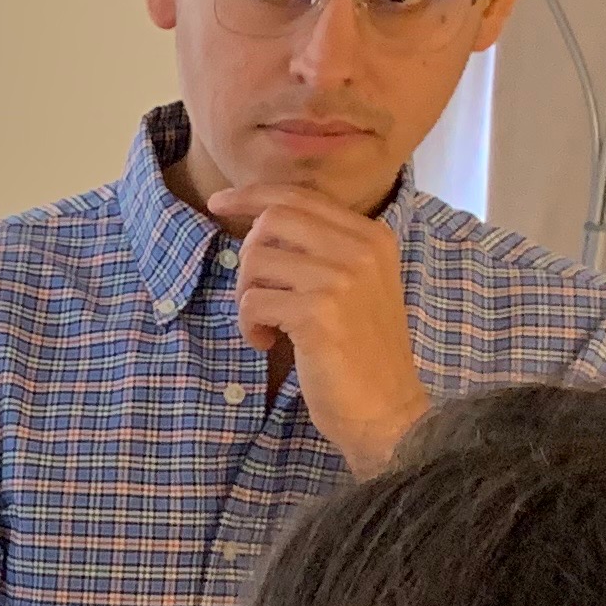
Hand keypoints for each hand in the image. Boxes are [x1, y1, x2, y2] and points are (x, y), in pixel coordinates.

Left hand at [205, 182, 424, 474]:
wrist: (387, 409)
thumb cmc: (360, 352)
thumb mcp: (354, 286)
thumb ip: (321, 250)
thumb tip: (260, 222)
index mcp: (371, 236)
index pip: (299, 196)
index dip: (251, 195)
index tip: (217, 202)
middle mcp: (361, 249)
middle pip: (272, 220)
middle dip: (248, 258)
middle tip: (255, 295)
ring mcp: (342, 279)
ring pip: (256, 259)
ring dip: (246, 296)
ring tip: (266, 325)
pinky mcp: (318, 313)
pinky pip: (252, 301)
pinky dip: (248, 324)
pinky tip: (267, 343)